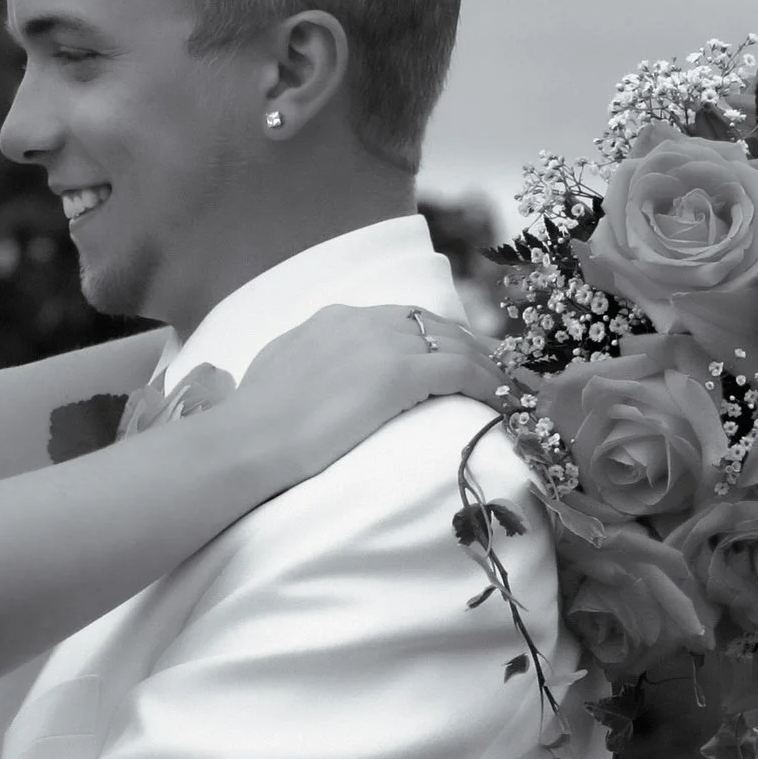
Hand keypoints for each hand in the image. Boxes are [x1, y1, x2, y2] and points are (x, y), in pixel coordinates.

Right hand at [232, 303, 505, 481]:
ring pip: (455, 343)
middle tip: (497, 368)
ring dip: (487, 364)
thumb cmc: (252, 423)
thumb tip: (306, 380)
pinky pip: (462, 370)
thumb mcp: (278, 374)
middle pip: (434, 324)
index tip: (453, 355)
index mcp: (333, 319)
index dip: (433, 336)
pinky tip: (503, 401)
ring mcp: (382, 344)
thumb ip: (303, 363)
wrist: (247, 440)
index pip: (400, 318)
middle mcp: (362, 320)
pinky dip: (489, 384)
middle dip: (470, 344)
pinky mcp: (399, 373)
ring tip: (510, 388)